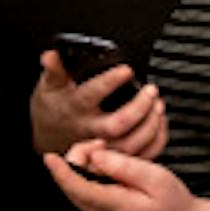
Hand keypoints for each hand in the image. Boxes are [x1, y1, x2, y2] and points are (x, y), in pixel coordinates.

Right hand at [29, 50, 166, 158]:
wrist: (49, 137)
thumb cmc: (53, 108)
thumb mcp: (49, 86)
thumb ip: (54, 70)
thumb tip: (51, 54)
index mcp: (75, 108)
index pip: (91, 95)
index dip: (110, 82)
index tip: (127, 70)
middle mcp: (90, 130)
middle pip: (116, 125)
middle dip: (139, 108)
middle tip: (151, 90)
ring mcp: (103, 146)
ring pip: (131, 144)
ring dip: (150, 125)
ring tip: (158, 104)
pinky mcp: (115, 156)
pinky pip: (140, 155)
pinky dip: (156, 141)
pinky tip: (160, 123)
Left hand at [43, 141, 204, 210]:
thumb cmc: (173, 200)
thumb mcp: (156, 177)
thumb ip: (125, 166)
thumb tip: (96, 155)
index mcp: (114, 208)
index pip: (78, 188)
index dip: (61, 171)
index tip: (48, 156)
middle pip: (72, 186)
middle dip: (78, 159)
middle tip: (103, 144)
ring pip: (76, 188)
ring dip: (85, 166)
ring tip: (112, 154)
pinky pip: (85, 192)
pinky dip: (91, 175)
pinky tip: (110, 167)